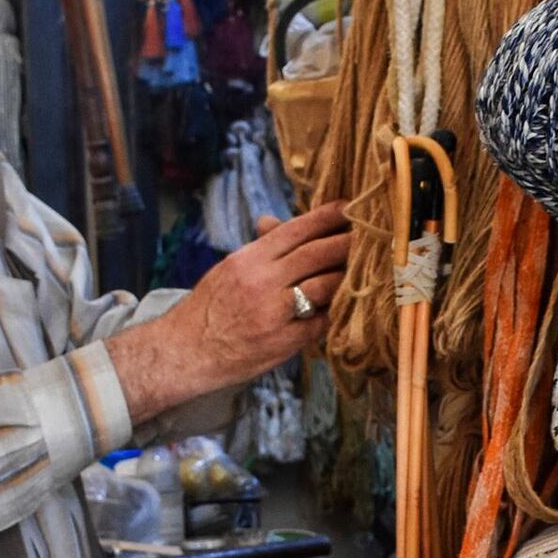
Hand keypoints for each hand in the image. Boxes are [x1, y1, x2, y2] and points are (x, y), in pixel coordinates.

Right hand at [104, 203, 350, 423]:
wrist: (186, 351)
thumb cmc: (210, 307)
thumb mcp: (230, 269)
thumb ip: (260, 248)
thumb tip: (274, 221)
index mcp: (250, 259)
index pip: (297, 230)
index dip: (328, 216)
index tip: (350, 207)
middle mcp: (263, 282)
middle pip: (317, 254)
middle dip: (347, 243)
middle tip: (371, 235)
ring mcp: (275, 313)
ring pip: (325, 286)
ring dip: (347, 277)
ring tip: (365, 270)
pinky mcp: (284, 342)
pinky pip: (321, 321)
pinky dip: (335, 312)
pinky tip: (346, 306)